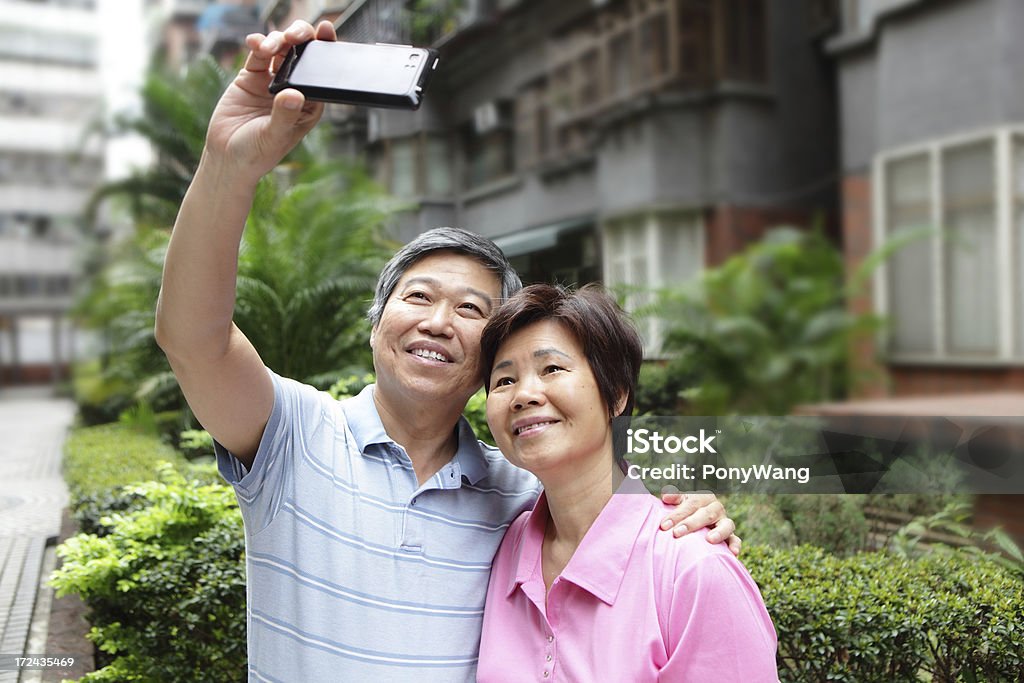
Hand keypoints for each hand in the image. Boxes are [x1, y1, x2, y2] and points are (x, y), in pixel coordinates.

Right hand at [203, 20, 336, 182]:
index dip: (325, 50)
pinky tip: (255, 43)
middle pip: (303, 56)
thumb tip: (293, 94)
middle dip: (302, 39)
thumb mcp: (273, 136)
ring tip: (270, 46)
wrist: (227, 158)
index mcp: (309, 104)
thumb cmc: (256, 154)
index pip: (322, 73)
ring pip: (281, 50)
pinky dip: (258, 44)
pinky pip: (258, 54)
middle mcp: (293, 90)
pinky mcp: (251, 77)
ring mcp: (272, 82)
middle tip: (295, 36)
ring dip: (278, 40)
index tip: (326, 31)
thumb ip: (284, 115)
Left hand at [658, 489, 740, 556]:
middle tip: (677, 533)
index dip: (677, 514)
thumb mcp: (679, 501)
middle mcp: (716, 508)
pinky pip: (735, 539)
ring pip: (726, 525)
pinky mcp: (730, 536)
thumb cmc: (684, 510)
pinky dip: (735, 545)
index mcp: (703, 497)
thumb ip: (674, 497)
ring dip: (719, 532)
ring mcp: (724, 522)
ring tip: (710, 540)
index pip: (690, 504)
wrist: (697, 518)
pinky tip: (733, 553)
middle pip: (706, 514)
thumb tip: (666, 497)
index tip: (664, 525)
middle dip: (691, 524)